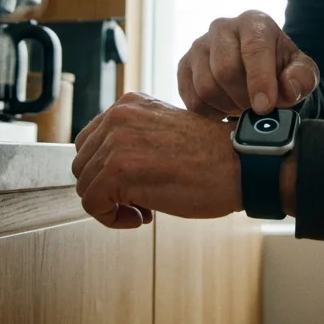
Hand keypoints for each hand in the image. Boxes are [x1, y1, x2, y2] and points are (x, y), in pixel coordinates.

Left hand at [72, 92, 241, 227]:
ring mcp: (116, 141)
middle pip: (83, 164)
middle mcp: (118, 116)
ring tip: (143, 210)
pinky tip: (142, 216)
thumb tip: (105, 169)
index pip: (90, 142)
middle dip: (107, 189)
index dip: (106, 171)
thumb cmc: (213, 157)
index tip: (132, 185)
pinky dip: (111, 218)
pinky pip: (92, 203)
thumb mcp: (165, 132)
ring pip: (85, 185)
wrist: (241, 165)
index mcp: (129, 104)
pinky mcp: (118, 169)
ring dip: (111, 205)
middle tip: (139, 202)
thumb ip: (134, 139)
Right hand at [178, 10, 319, 118]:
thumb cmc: (281, 70)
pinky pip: (191, 99)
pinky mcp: (184, 66)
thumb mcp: (302, 72)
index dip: (259, 80)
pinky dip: (210, 113)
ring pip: (205, 87)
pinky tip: (225, 109)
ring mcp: (199, 45)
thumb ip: (302, 78)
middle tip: (255, 109)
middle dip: (243, 98)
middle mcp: (222, 27)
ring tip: (242, 107)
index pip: (254, 49)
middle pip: (225, 70)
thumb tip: (288, 88)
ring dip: (227, 107)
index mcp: (254, 23)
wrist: (256, 71)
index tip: (264, 107)